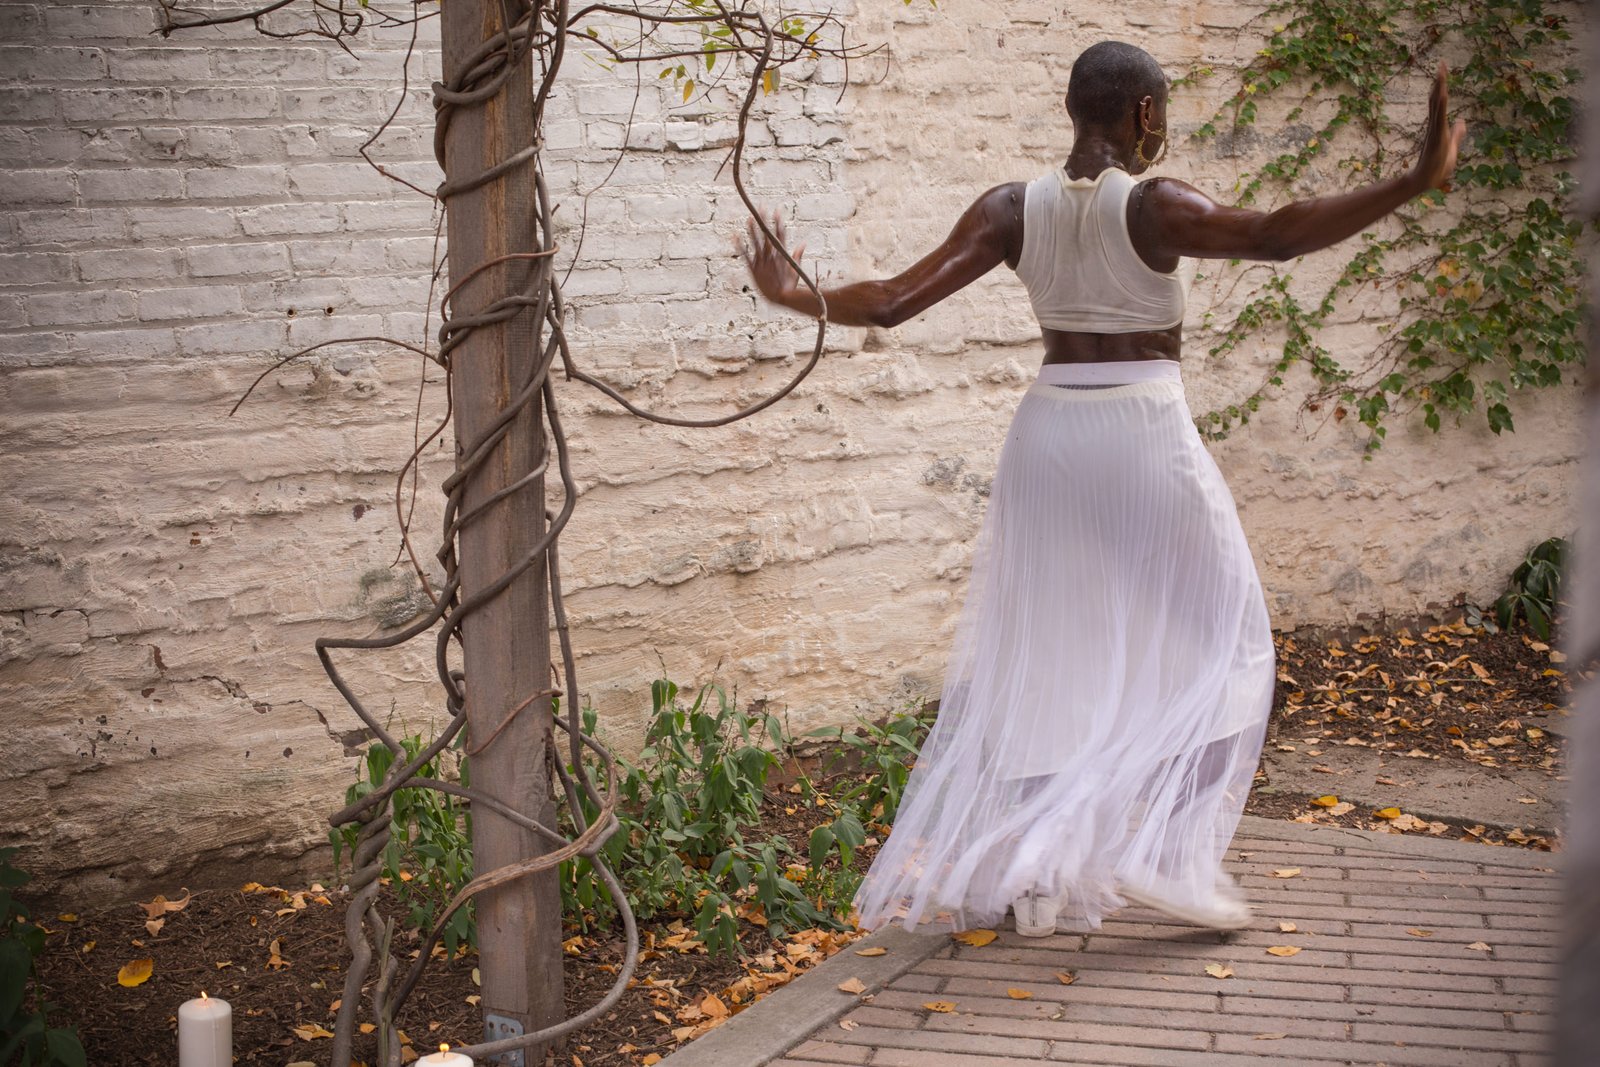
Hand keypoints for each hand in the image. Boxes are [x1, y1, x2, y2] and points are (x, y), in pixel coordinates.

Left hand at [737, 209, 806, 308]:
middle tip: (761, 207)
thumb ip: (798, 254)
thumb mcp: (795, 268)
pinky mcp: (753, 269)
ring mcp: (762, 262)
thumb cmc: (788, 285)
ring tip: (749, 217)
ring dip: (753, 229)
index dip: (779, 221)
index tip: (778, 210)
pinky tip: (735, 236)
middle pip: (767, 234)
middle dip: (764, 220)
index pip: (781, 234)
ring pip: (756, 242)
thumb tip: (803, 243)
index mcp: (782, 254)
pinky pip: (745, 255)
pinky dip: (740, 245)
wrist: (780, 298)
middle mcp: (772, 255)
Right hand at [1415, 60, 1466, 192]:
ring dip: (1440, 89)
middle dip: (1440, 82)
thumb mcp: (1452, 146)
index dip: (1441, 87)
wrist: (1426, 181)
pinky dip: (1441, 104)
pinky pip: (1439, 117)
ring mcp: (1435, 130)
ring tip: (1441, 73)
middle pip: (1437, 98)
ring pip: (1437, 104)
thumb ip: (1457, 134)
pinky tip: (1443, 93)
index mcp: (1438, 126)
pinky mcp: (1437, 136)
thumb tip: (1462, 122)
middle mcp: (1435, 125)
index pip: (1440, 102)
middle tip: (1441, 65)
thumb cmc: (1437, 167)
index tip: (1443, 72)